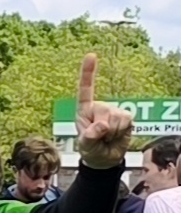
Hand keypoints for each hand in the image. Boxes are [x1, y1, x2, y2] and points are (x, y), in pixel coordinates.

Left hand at [76, 53, 136, 169]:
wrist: (105, 158)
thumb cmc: (90, 149)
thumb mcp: (85, 145)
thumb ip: (90, 136)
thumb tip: (102, 125)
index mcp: (84, 109)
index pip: (85, 89)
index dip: (88, 72)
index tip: (91, 55)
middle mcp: (100, 106)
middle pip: (104, 111)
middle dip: (102, 128)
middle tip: (99, 137)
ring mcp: (114, 111)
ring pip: (116, 117)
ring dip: (112, 131)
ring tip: (108, 136)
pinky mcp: (127, 117)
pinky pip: (126, 121)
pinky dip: (121, 131)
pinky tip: (117, 134)